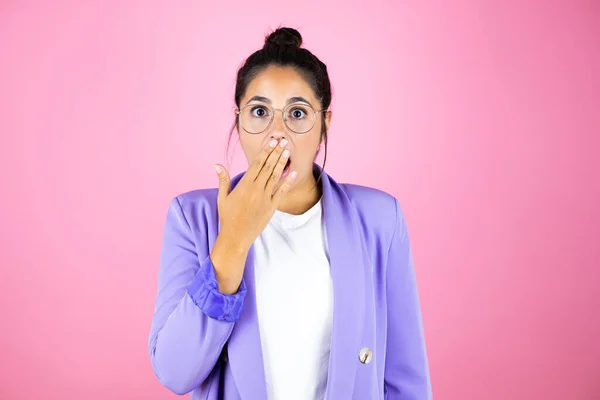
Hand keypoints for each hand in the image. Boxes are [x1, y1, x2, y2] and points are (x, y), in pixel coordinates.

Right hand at [210, 138, 295, 292]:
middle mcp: (256, 189)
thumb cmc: (227, 217)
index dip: (265, 151)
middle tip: (283, 141)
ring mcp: (265, 198)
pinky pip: (282, 191)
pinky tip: (293, 172)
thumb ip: (223, 180)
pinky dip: (288, 182)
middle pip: (268, 167)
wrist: (236, 236)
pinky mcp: (271, 207)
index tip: (271, 141)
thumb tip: (217, 164)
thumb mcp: (223, 197)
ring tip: (288, 151)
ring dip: (282, 163)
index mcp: (244, 185)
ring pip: (275, 176)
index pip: (256, 164)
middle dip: (276, 153)